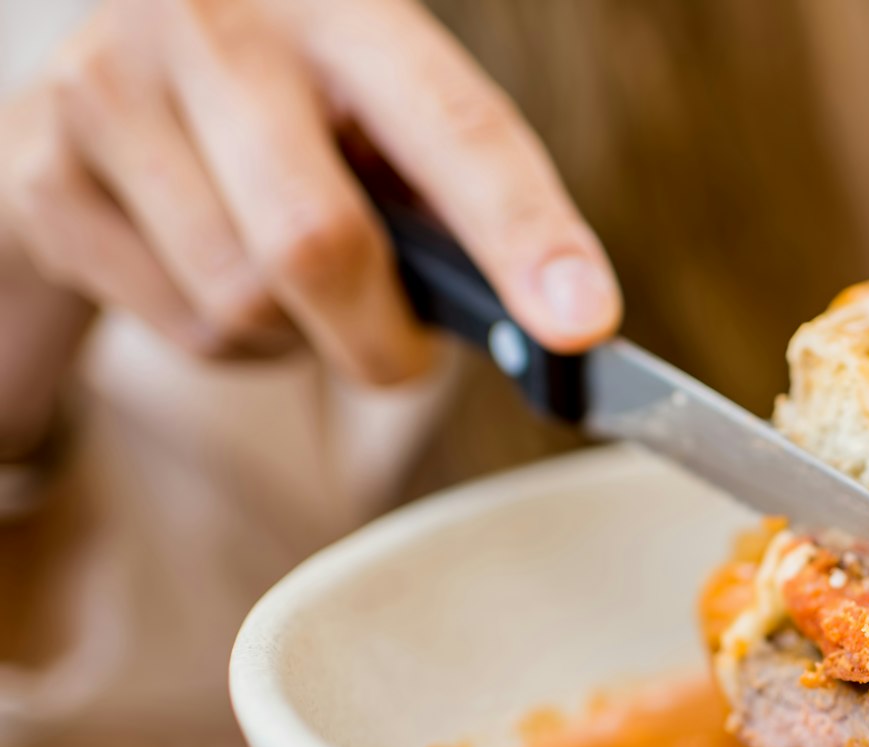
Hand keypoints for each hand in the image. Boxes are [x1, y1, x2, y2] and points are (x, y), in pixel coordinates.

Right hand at [0, 0, 622, 385]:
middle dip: (379, 340)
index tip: (583, 324)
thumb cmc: (299, 113)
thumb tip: (548, 323)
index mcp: (342, 5)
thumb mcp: (385, 115)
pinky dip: (228, 345)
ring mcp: (110, 90)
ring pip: (243, 304)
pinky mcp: (47, 174)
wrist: (117, 78)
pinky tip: (216, 274)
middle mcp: (216, 25)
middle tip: (405, 357)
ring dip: (294, 339)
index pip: (456, 128)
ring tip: (289, 278)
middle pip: (318, 244)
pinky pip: (180, 329)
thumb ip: (458, 200)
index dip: (524, 233)